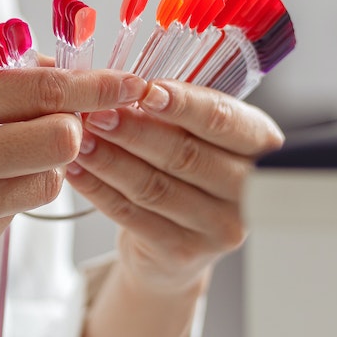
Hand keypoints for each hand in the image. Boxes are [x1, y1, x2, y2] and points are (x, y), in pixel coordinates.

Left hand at [64, 81, 283, 336]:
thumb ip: (176, 110)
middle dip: (134, 131)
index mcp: (260, 146)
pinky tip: (76, 171)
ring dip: (110, 159)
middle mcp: (247, 190)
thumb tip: (127, 84)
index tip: (143, 90)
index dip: (182, 104)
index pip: (223, 121)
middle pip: (186, 155)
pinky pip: (133, 216)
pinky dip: (99, 191)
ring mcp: (219, 227)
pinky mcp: (184, 252)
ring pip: (155, 186)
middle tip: (95, 112)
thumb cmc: (189, 173)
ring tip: (78, 138)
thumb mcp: (197, 134)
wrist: (180, 243)